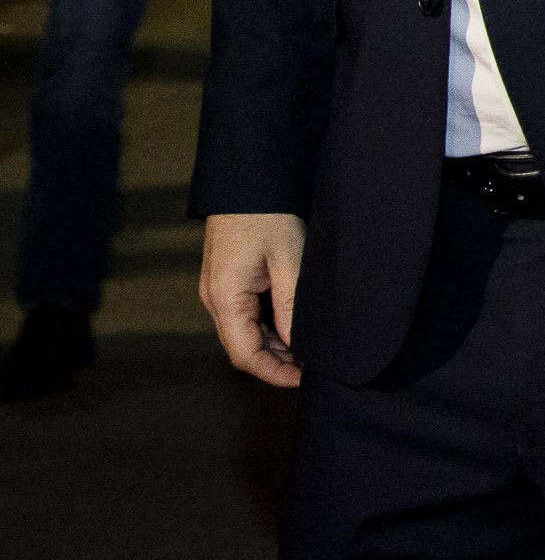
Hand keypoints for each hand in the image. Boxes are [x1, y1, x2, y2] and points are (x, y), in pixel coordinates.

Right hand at [198, 212, 305, 388]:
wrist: (248, 180)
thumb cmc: (268, 215)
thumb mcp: (289, 261)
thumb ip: (291, 307)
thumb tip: (299, 345)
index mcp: (225, 297)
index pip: (244, 355)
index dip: (274, 373)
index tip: (305, 378)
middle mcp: (215, 298)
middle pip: (242, 346)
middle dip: (277, 361)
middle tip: (314, 366)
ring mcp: (218, 289)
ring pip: (244, 332)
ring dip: (274, 344)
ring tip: (310, 348)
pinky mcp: (227, 280)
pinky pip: (245, 314)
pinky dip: (268, 326)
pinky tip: (295, 324)